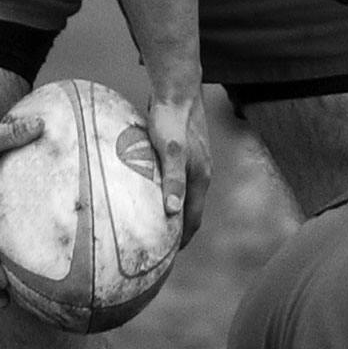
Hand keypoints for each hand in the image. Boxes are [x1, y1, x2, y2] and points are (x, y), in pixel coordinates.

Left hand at [146, 95, 210, 245]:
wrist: (178, 89)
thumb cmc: (171, 120)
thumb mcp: (169, 151)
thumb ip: (172, 180)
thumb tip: (172, 212)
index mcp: (199, 178)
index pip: (193, 220)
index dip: (181, 240)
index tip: (166, 259)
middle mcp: (200, 174)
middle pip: (190, 211)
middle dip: (177, 232)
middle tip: (156, 250)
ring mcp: (193, 163)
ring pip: (183, 196)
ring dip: (171, 213)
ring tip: (152, 227)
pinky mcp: (182, 153)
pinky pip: (175, 181)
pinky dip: (166, 194)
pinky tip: (147, 194)